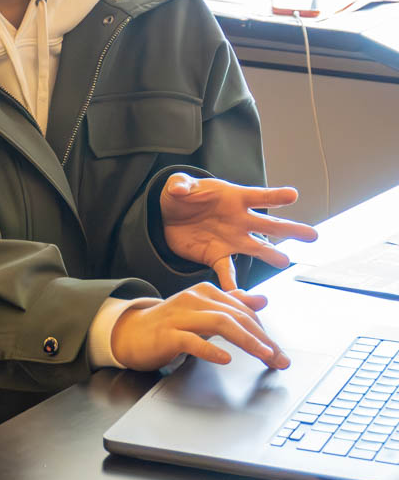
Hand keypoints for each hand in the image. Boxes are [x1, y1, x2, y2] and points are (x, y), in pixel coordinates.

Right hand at [110, 283, 289, 370]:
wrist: (130, 333)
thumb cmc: (169, 325)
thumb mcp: (203, 312)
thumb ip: (232, 305)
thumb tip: (262, 300)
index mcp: (204, 292)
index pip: (242, 309)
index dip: (264, 330)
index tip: (278, 352)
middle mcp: (193, 299)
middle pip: (235, 316)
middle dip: (263, 339)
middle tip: (279, 358)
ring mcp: (179, 316)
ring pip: (219, 323)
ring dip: (247, 341)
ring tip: (263, 356)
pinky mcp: (166, 334)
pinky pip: (192, 340)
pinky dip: (210, 350)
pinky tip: (224, 359)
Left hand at [160, 173, 316, 289]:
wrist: (167, 217)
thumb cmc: (180, 197)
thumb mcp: (178, 185)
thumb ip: (180, 184)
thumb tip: (179, 188)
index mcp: (234, 198)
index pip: (259, 196)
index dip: (275, 196)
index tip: (292, 195)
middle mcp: (239, 220)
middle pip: (270, 225)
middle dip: (291, 229)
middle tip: (312, 235)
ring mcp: (231, 240)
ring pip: (257, 249)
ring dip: (270, 255)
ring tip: (283, 261)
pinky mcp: (216, 255)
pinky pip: (227, 271)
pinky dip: (232, 283)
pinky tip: (239, 294)